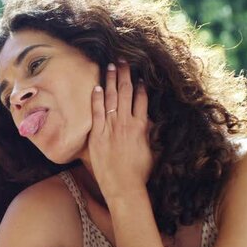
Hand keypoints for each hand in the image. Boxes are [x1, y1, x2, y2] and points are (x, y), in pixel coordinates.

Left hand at [88, 60, 152, 201]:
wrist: (124, 186)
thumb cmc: (139, 173)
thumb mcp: (150, 150)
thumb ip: (149, 134)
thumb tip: (150, 122)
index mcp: (141, 126)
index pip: (141, 99)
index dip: (140, 86)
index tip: (138, 75)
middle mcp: (126, 122)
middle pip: (126, 92)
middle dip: (124, 74)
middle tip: (122, 60)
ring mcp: (111, 127)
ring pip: (111, 97)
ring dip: (110, 80)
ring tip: (110, 65)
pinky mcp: (98, 134)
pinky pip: (96, 111)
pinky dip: (96, 98)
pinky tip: (96, 86)